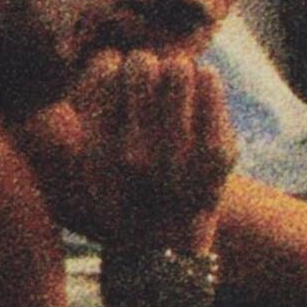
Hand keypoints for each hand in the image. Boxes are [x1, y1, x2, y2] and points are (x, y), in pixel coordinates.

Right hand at [57, 47, 235, 249]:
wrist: (163, 252)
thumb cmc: (124, 194)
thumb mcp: (90, 161)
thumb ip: (91, 107)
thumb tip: (110, 55)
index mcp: (99, 151)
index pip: (105, 69)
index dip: (114, 67)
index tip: (121, 83)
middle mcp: (135, 154)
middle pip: (142, 63)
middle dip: (146, 66)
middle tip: (152, 83)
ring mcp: (179, 155)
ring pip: (177, 66)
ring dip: (175, 70)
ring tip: (176, 89)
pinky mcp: (216, 154)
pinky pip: (209, 81)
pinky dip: (205, 80)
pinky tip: (201, 90)